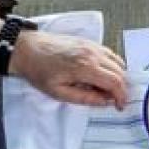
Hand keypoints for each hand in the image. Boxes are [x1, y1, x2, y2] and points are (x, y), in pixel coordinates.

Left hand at [10, 30, 128, 109]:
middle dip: (121, 89)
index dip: (121, 96)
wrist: (26, 49)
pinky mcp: (89, 42)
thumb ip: (85, 98)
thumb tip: (104, 102)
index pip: (115, 82)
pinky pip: (110, 54)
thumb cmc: (39, 70)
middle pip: (120, 72)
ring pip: (118, 62)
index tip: (119, 106)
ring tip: (107, 89)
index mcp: (85, 67)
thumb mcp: (58, 92)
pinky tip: (103, 75)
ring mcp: (92, 45)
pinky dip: (113, 66)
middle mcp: (93, 54)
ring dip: (118, 77)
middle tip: (113, 100)